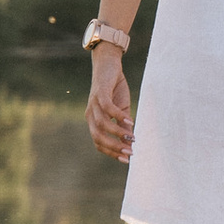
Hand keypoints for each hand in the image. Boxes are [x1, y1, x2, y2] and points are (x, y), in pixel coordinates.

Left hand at [87, 44, 135, 160]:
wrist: (109, 65)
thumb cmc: (115, 88)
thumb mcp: (122, 109)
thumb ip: (123, 124)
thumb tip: (130, 142)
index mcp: (93, 121)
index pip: (99, 142)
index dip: (112, 152)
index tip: (127, 159)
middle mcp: (90, 114)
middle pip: (98, 137)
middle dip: (114, 147)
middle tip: (130, 152)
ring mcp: (93, 104)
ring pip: (102, 124)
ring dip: (117, 133)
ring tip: (132, 137)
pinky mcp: (100, 92)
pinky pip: (107, 108)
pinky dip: (118, 116)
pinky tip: (130, 121)